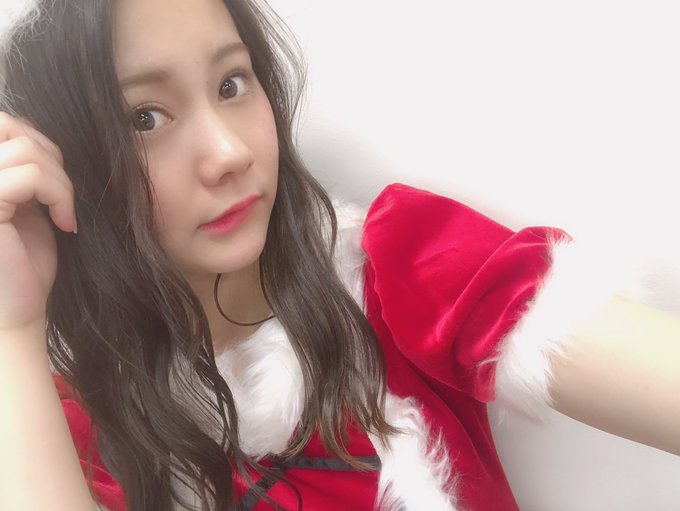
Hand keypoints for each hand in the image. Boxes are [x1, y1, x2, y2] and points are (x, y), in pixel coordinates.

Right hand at [0, 112, 76, 339]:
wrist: (15, 313)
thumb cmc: (22, 264)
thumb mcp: (26, 205)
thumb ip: (24, 168)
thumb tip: (33, 130)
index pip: (4, 125)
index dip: (39, 144)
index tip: (56, 189)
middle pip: (13, 129)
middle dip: (52, 158)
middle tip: (63, 199)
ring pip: (26, 150)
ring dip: (61, 182)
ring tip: (65, 215)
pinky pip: (30, 175)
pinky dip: (60, 195)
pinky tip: (65, 224)